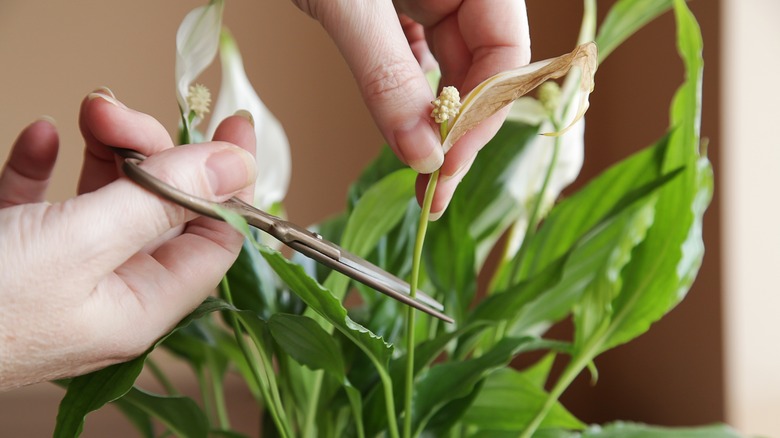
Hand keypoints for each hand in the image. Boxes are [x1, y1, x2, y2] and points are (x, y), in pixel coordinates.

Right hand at [0, 89, 256, 389]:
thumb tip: (236, 163)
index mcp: (141, 304)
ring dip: (104, 149)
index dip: (228, 181)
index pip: (214, 238)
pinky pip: (42, 201)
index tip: (232, 125)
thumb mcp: (82, 244)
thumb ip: (162, 200)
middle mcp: (108, 292)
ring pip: (105, 199)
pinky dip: (45, 164)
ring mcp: (58, 273)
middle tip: (115, 110)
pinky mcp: (10, 252)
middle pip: (159, 209)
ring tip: (89, 111)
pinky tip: (40, 137)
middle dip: (150, 150)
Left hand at [293, 0, 529, 217]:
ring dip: (434, 120)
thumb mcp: (348, 3)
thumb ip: (386, 75)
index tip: (448, 165)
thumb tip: (421, 154)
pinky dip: (407, 92)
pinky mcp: (396, 6)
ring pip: (448, 67)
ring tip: (422, 170)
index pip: (506, 53)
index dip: (483, 115)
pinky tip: (402, 123)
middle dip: (458, 130)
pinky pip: (415, 56)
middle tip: (434, 189)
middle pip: (481, 68)